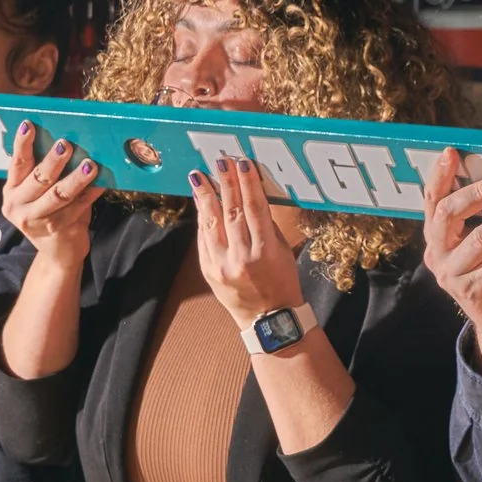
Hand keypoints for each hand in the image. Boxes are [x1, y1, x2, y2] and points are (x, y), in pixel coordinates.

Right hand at [0, 122, 100, 267]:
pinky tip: (102, 183)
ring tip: (90, 164)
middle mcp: (18, 206)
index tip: (29, 125)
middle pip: (38, 179)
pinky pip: (78, 207)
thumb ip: (45, 172)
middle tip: (66, 144)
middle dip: (53, 160)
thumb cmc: (51, 213)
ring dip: (76, 178)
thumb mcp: (39, 193)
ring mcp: (37, 221)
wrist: (58, 252)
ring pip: (59, 194)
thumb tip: (66, 140)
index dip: (22, 144)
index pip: (17, 164)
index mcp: (12, 191)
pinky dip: (91, 193)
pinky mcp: (57, 230)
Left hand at [190, 157, 307, 328]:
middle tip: (220, 162)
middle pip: (232, 213)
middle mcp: (241, 258)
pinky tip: (200, 202)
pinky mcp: (208, 271)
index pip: (255, 210)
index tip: (243, 165)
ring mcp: (221, 265)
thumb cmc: (282, 282)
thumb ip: (266, 225)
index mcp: (265, 253)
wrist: (268, 320)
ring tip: (199, 176)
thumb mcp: (282, 252)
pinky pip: (204, 239)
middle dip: (226, 184)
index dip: (248, 185)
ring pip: (212, 224)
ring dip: (205, 197)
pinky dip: (202, 218)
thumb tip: (251, 196)